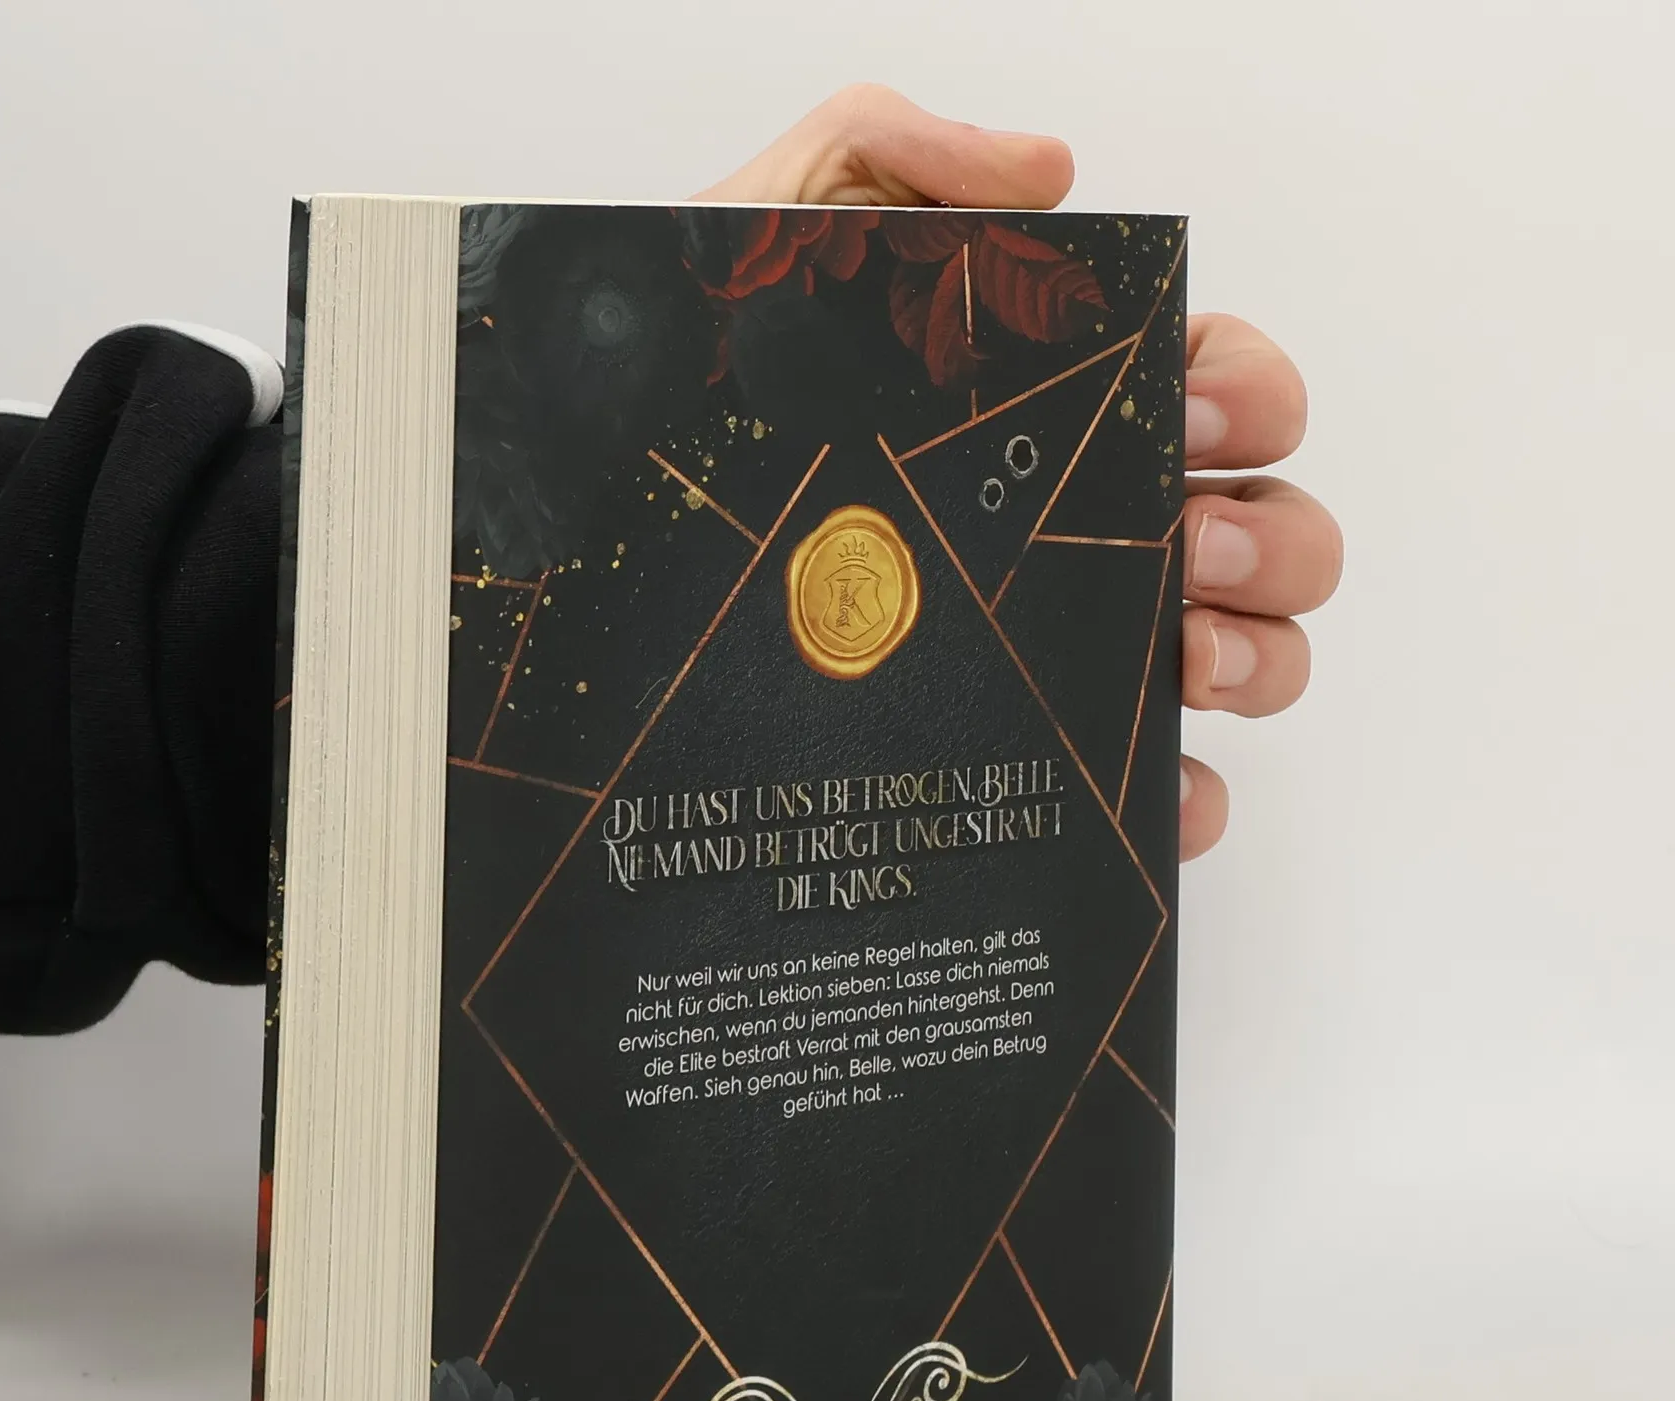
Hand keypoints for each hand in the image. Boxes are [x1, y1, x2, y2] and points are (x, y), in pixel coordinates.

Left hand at [698, 86, 1341, 861]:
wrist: (574, 550)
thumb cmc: (676, 410)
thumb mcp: (762, 238)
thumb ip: (891, 157)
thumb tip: (1051, 170)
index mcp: (1046, 412)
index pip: (1217, 391)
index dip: (1247, 393)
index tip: (1194, 409)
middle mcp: (1073, 533)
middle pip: (1266, 532)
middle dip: (1269, 535)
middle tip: (1182, 543)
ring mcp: (1060, 655)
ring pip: (1246, 660)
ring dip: (1257, 655)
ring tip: (1176, 653)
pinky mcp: (1031, 766)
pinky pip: (1161, 800)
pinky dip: (1196, 800)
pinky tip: (1166, 789)